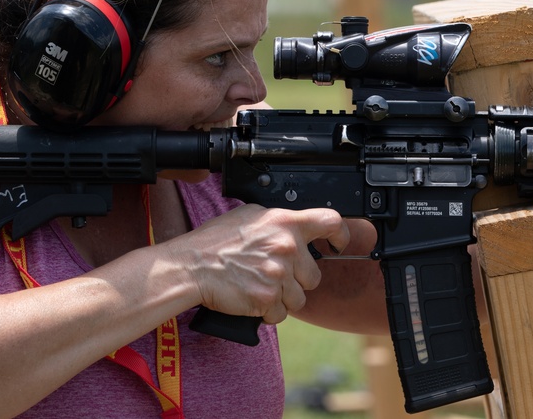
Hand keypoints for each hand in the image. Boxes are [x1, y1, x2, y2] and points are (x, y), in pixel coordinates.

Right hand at [173, 204, 349, 323]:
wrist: (192, 266)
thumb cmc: (215, 241)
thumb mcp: (250, 216)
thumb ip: (278, 223)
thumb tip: (296, 230)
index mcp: (285, 222)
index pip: (331, 222)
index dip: (340, 235)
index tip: (337, 244)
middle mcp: (287, 247)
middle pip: (314, 275)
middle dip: (297, 280)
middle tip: (273, 275)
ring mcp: (279, 274)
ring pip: (299, 299)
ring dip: (283, 298)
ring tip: (259, 286)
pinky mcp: (268, 299)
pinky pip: (281, 315)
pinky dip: (268, 312)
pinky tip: (252, 298)